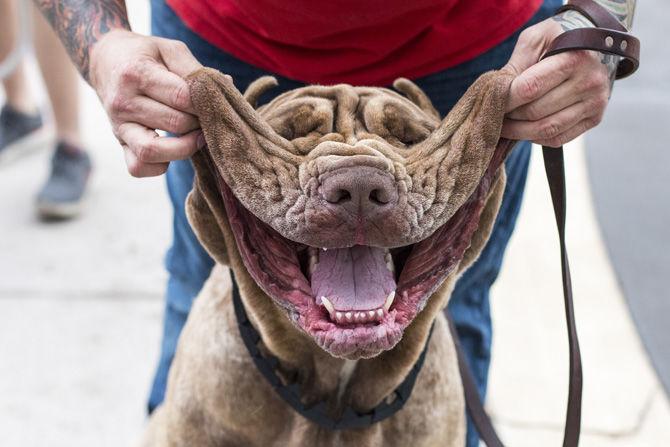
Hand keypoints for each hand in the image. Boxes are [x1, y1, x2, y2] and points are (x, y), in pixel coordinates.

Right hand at [89, 30, 204, 176]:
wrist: (105, 61)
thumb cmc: (144, 55)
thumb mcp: (169, 49)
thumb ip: (195, 69)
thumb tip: (226, 85)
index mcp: (136, 74)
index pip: (181, 96)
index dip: (205, 102)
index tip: (214, 101)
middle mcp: (123, 102)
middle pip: (174, 124)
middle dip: (200, 123)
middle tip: (208, 117)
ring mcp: (119, 126)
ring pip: (152, 151)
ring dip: (184, 148)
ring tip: (197, 137)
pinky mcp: (120, 143)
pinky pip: (138, 167)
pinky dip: (160, 165)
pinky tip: (173, 149)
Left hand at [501, 18, 611, 146]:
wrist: (594, 46)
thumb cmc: (558, 40)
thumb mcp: (536, 39)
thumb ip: (516, 63)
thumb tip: (499, 92)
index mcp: (573, 58)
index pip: (531, 88)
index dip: (507, 99)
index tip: (492, 102)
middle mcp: (589, 82)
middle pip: (536, 112)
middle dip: (510, 116)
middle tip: (496, 114)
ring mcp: (595, 102)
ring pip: (547, 129)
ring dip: (519, 132)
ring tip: (506, 125)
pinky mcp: (594, 118)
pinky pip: (558, 138)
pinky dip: (536, 138)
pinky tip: (526, 129)